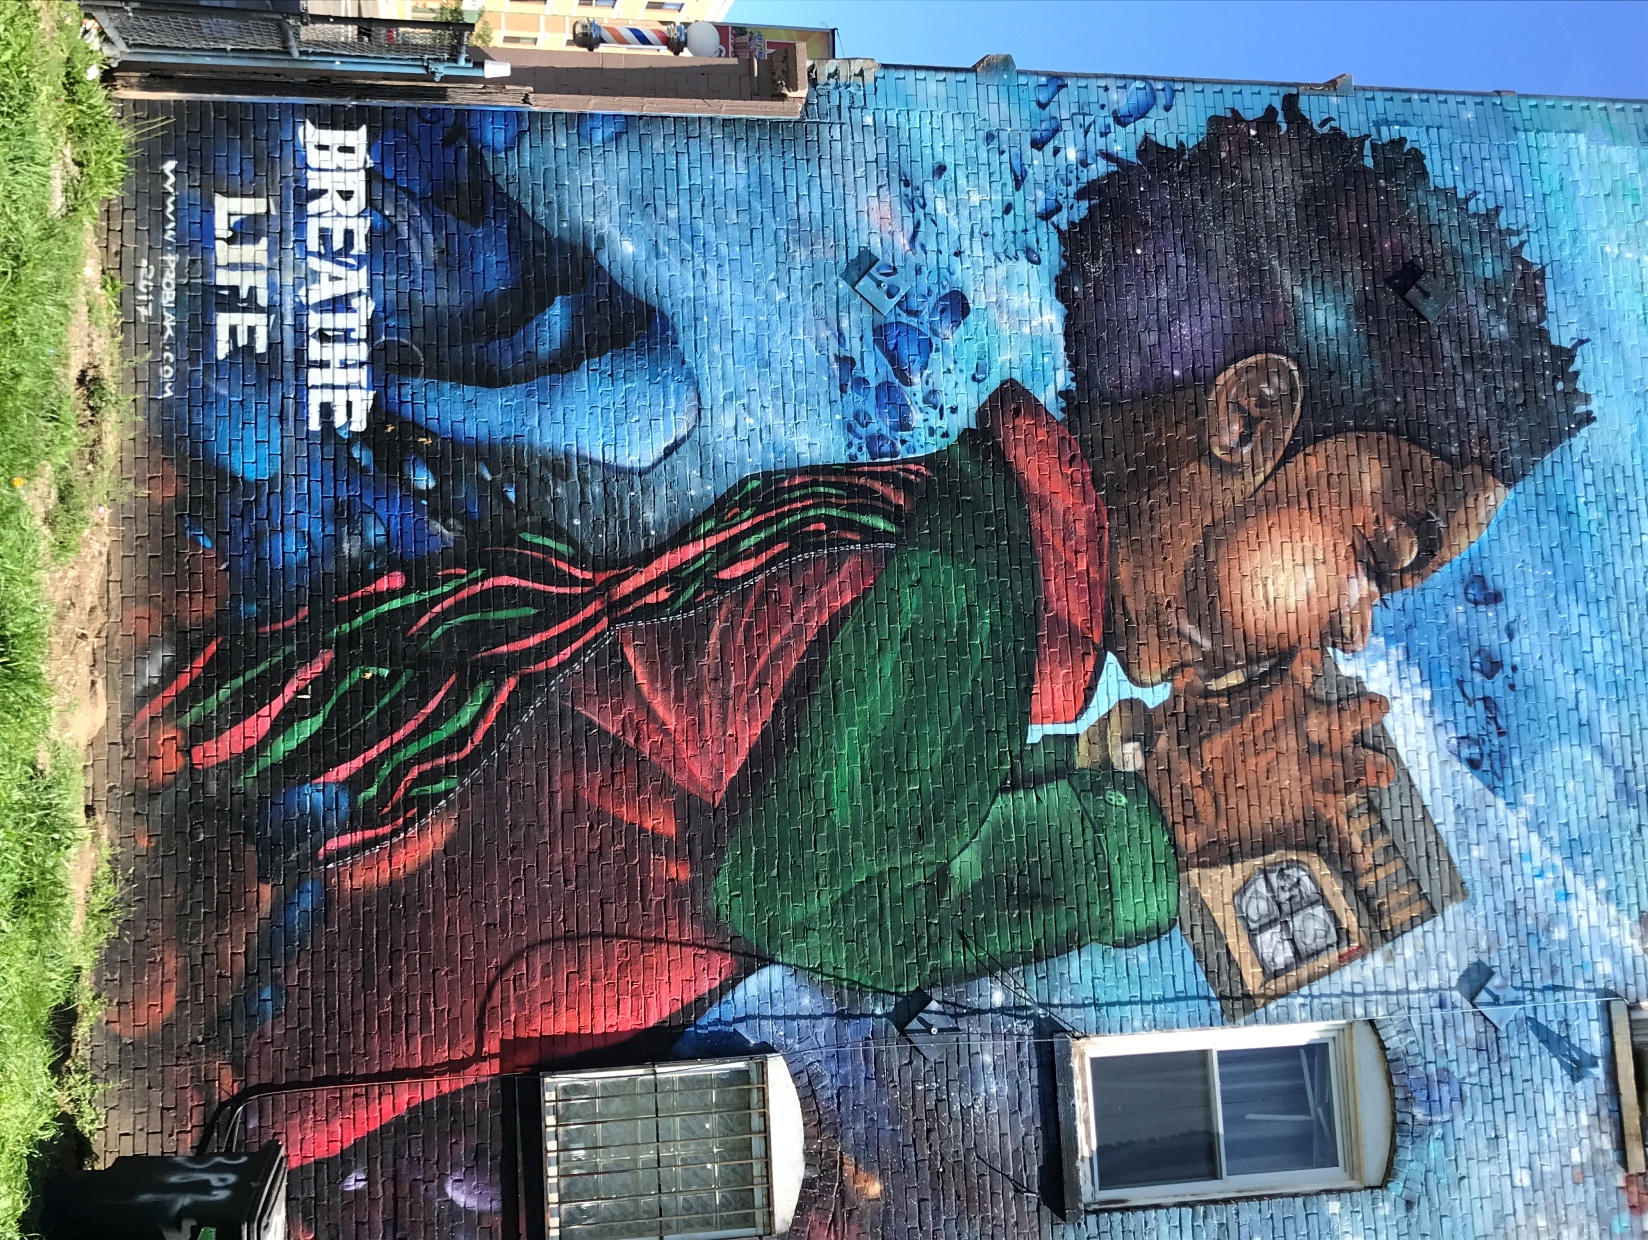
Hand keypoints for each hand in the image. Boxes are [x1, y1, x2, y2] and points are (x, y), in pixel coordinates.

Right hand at [1143, 648, 1395, 879]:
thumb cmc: (1176, 756)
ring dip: (1374, 770)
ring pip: (1368, 769)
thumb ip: (1190, 691)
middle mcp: (1310, 735)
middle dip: (1368, 709)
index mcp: (1279, 702)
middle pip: (1357, 713)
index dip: (1310, 663)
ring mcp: (1317, 778)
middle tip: (1375, 706)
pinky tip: (1363, 862)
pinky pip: (1345, 842)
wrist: (1180, 810)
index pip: (1307, 666)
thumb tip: (1188, 674)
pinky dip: (1353, 854)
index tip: (1310, 663)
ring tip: (1381, 771)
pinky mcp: (1313, 819)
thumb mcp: (1179, 712)